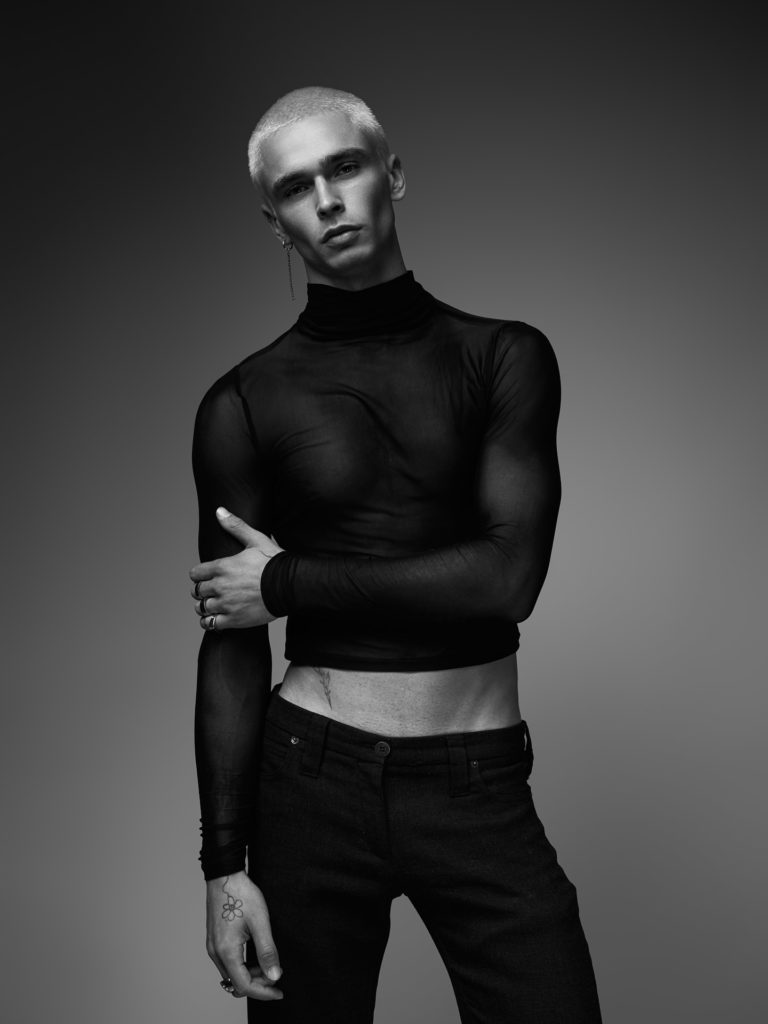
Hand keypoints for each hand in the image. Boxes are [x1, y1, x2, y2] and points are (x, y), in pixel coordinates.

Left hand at [190, 507, 284, 628]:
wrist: (291, 585)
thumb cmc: (275, 562)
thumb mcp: (256, 539)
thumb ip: (235, 526)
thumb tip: (219, 511)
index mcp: (222, 567)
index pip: (195, 574)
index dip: (200, 575)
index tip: (207, 576)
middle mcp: (220, 586)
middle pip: (197, 591)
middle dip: (202, 590)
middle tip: (212, 590)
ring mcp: (226, 604)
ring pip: (201, 608)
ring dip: (204, 606)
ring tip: (214, 605)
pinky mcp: (234, 620)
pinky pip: (210, 624)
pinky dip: (209, 622)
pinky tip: (216, 618)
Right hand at [205, 871, 283, 1000]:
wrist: (225, 875)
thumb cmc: (242, 895)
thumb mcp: (260, 922)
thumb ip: (267, 951)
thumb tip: (275, 976)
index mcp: (226, 951)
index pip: (244, 986)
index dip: (263, 992)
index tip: (279, 992)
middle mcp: (216, 953)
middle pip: (236, 983)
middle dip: (257, 984)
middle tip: (276, 974)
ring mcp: (213, 947)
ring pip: (231, 974)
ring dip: (249, 975)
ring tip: (268, 964)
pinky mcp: (214, 940)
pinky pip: (227, 963)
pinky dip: (242, 966)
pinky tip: (255, 955)